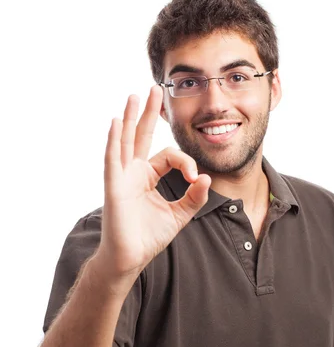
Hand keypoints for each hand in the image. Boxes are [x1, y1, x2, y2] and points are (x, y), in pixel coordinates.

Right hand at [94, 85, 210, 287]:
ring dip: (131, 118)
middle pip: (142, 136)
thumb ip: (194, 197)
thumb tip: (206, 178)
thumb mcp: (179, 215)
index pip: (169, 156)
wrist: (131, 257)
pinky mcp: (113, 186)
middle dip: (150, 113)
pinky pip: (113, 159)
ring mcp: (121, 177)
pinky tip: (118, 122)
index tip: (195, 177)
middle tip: (155, 89)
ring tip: (134, 97)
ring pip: (126, 141)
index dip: (185, 161)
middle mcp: (134, 172)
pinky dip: (115, 140)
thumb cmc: (149, 237)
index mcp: (149, 177)